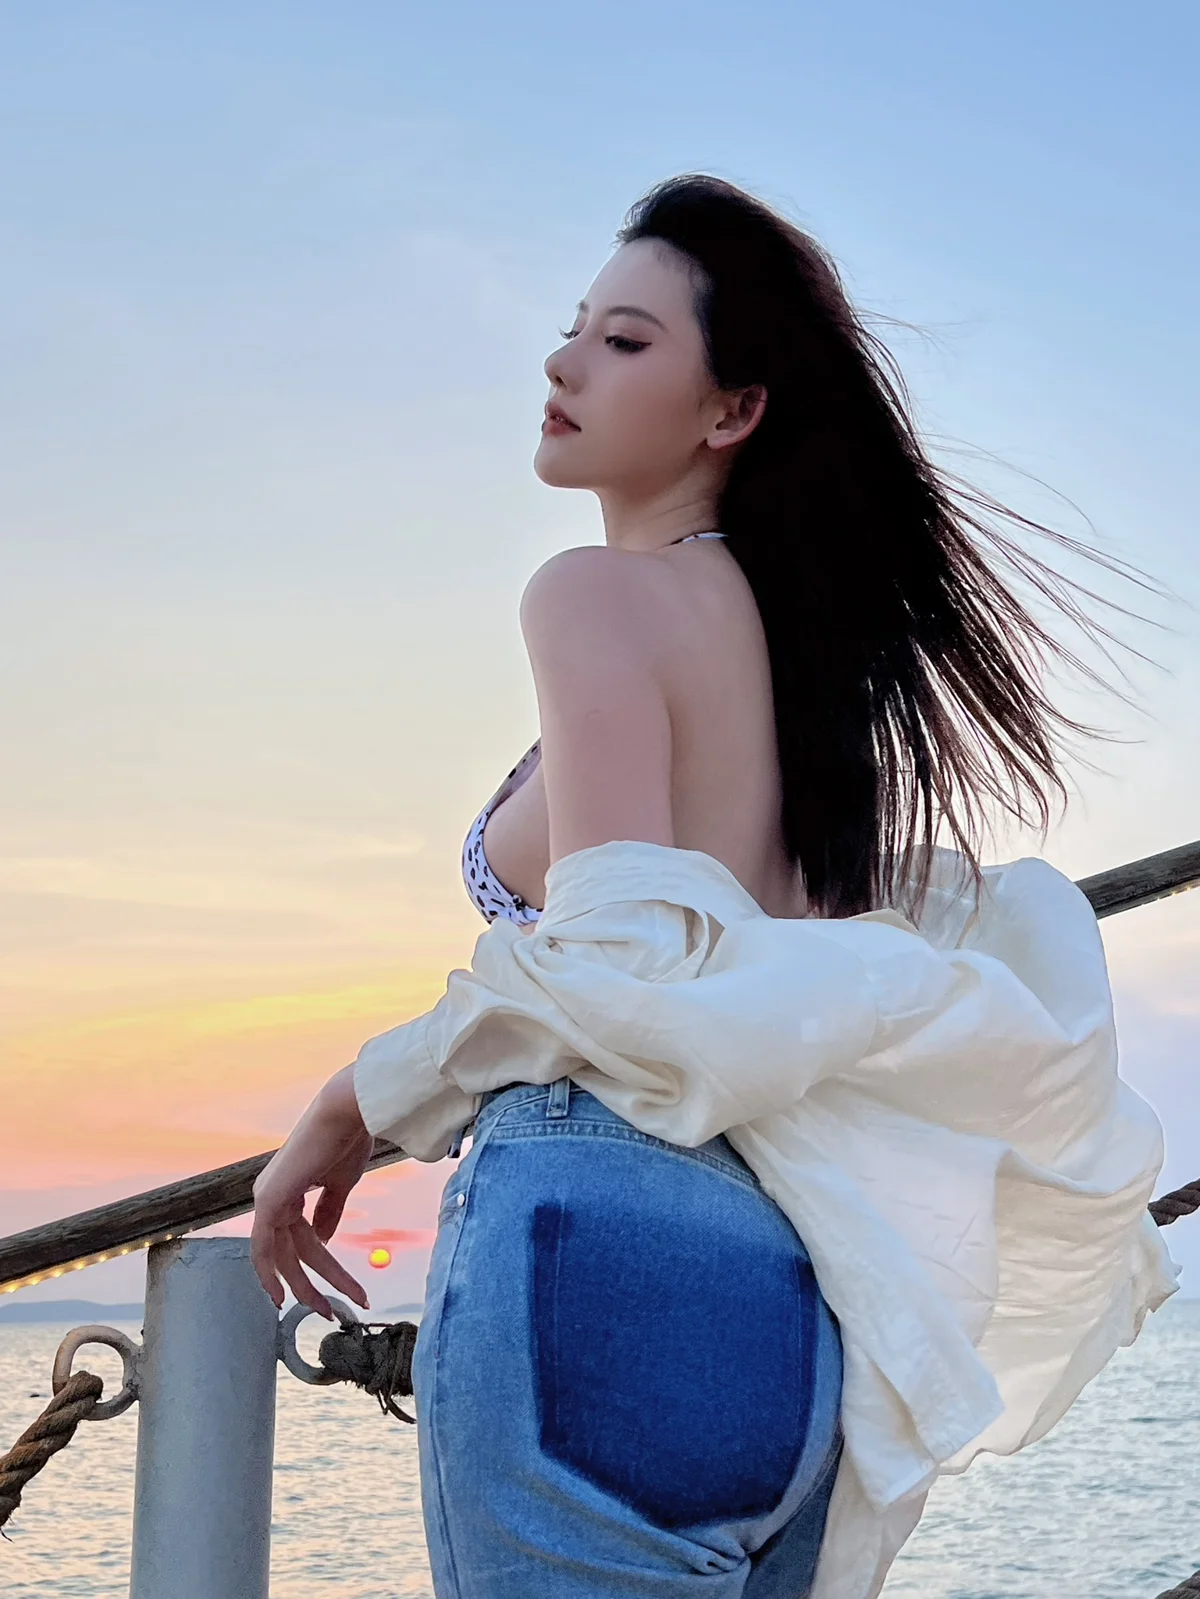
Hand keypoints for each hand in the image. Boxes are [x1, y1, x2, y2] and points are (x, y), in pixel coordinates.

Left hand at [250, 1065, 374, 1318]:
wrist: (348, 1113)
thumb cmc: (348, 1140)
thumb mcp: (340, 1184)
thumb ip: (328, 1212)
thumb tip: (323, 1241)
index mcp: (287, 1190)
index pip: (293, 1240)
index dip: (305, 1269)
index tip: (323, 1295)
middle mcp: (271, 1195)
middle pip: (289, 1254)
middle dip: (310, 1286)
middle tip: (331, 1311)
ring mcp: (267, 1198)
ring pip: (284, 1256)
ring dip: (310, 1285)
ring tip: (335, 1307)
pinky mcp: (269, 1201)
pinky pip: (266, 1248)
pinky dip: (272, 1274)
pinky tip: (285, 1296)